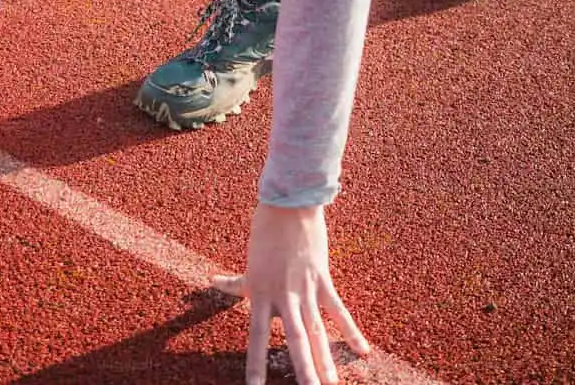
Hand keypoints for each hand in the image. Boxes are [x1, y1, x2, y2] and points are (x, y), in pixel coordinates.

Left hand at [212, 204, 369, 384]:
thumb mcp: (249, 263)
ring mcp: (306, 290)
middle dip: (302, 370)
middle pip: (294, 341)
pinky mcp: (324, 281)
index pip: (257, 338)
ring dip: (325, 360)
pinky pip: (339, 311)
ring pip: (317, 331)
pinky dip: (351, 332)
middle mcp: (283, 297)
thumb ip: (236, 282)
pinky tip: (363, 352)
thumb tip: (211, 282)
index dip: (256, 364)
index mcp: (260, 295)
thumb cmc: (264, 233)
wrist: (288, 207)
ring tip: (331, 384)